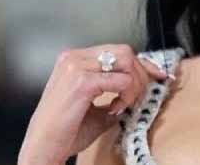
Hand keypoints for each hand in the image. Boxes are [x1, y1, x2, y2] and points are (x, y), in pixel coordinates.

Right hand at [18, 44, 167, 164]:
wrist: (42, 148)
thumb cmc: (64, 131)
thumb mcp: (94, 106)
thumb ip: (113, 92)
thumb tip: (137, 90)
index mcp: (74, 59)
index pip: (116, 51)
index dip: (140, 63)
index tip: (156, 74)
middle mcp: (74, 57)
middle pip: (124, 51)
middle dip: (140, 73)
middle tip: (137, 96)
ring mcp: (76, 67)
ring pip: (126, 61)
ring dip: (133, 84)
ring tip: (122, 104)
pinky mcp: (82, 81)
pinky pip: (122, 80)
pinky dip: (126, 95)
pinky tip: (115, 109)